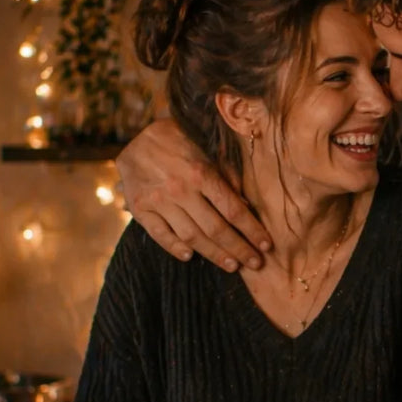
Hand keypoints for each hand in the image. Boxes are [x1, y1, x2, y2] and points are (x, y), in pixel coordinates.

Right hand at [116, 119, 271, 270]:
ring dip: (214, 254)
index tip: (266, 245)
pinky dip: (174, 248)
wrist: (135, 137)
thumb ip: (226, 173)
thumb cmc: (179, 140)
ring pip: (191, 236)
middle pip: (216, 228)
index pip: (233, 210)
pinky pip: (160, 234)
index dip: (252, 230)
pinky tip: (189, 257)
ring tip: (231, 265)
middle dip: (239, 249)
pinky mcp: (140, 208)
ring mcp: (159, 201)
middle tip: (255, 263)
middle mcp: (181, 190)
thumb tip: (246, 203)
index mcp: (201, 173)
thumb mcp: (206, 146)